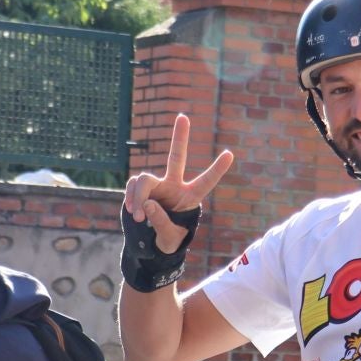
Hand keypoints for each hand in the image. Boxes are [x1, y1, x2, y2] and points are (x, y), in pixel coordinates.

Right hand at [123, 114, 234, 254]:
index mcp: (190, 198)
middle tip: (183, 117)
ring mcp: (157, 185)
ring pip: (145, 179)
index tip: (230, 154)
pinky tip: (132, 211)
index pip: (206, 182)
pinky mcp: (140, 188)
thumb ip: (160, 222)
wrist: (150, 243)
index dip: (217, 169)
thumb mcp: (169, 237)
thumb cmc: (168, 240)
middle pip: (176, 157)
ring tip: (138, 216)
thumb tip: (147, 204)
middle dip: (180, 138)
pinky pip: (132, 186)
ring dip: (139, 196)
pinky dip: (130, 198)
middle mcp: (174, 186)